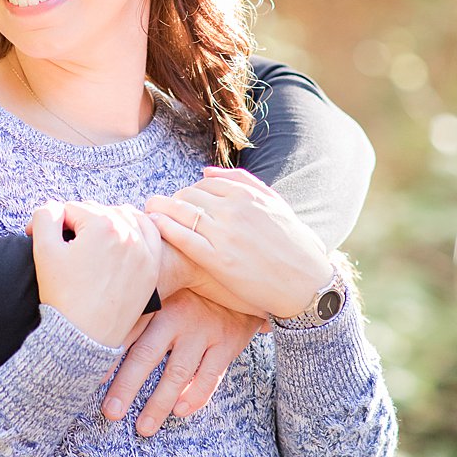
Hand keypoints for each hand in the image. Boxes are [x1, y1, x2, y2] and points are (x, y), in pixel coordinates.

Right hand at [30, 201, 159, 348]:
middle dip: (78, 223)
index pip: (71, 209)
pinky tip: (124, 234)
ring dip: (106, 222)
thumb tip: (54, 209)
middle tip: (63, 245)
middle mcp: (129, 233)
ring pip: (123, 217)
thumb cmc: (63, 296)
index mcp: (103, 225)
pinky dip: (136, 229)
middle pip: (96, 212)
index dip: (53, 224)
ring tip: (90, 239)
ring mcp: (144, 251)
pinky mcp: (151, 268)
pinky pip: (149, 234)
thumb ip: (46, 216)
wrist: (83, 337)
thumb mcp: (43, 250)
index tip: (42, 241)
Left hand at [101, 292, 261, 432]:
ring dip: (159, 402)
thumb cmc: (191, 292)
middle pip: (146, 354)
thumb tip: (102, 337)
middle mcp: (178, 315)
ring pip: (177, 371)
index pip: (127, 331)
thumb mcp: (165, 289)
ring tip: (144, 427)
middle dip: (126, 386)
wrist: (239, 282)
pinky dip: (195, 396)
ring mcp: (204, 329)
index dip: (108, 356)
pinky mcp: (227, 342)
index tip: (89, 379)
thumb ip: (140, 311)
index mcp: (157, 300)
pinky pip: (210, 375)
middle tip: (111, 412)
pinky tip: (180, 411)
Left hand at [145, 167, 331, 318]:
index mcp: (247, 195)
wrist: (307, 284)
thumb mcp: (275, 204)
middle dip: (172, 200)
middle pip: (187, 195)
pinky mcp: (218, 260)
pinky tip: (154, 225)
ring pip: (181, 212)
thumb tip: (205, 172)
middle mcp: (234, 210)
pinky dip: (164, 228)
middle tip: (162, 210)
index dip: (187, 192)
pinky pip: (183, 238)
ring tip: (149, 213)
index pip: (202, 183)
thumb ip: (242, 182)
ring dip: (159, 209)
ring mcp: (225, 235)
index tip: (180, 202)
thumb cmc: (292, 245)